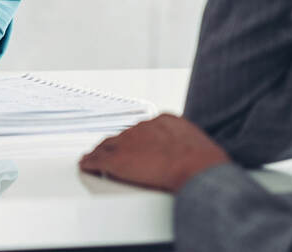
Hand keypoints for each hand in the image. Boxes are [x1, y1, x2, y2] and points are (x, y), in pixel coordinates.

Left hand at [79, 114, 229, 192]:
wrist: (198, 170)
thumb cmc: (206, 164)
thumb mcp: (199, 147)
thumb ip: (186, 147)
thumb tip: (189, 157)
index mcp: (164, 121)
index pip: (143, 129)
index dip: (136, 140)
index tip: (135, 147)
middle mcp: (142, 127)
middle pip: (123, 136)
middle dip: (118, 145)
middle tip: (111, 154)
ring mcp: (127, 141)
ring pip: (107, 146)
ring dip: (101, 153)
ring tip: (93, 158)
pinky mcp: (116, 160)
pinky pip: (97, 161)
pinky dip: (90, 163)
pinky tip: (85, 166)